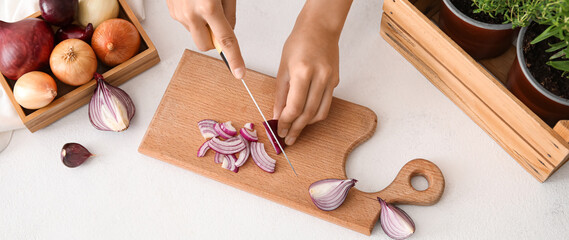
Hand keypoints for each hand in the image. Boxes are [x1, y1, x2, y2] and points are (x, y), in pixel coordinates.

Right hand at [166, 0, 244, 77]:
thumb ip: (229, 13)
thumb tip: (229, 30)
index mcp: (208, 6)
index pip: (225, 41)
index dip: (234, 58)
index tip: (239, 72)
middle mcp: (191, 13)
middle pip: (205, 46)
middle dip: (214, 42)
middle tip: (219, 24)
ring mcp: (178, 13)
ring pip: (195, 34)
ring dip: (203, 27)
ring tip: (204, 3)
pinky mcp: (171, 10)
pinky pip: (186, 23)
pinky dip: (194, 17)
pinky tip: (194, 1)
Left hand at [273, 0, 351, 145]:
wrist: (320, 29)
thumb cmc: (299, 43)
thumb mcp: (283, 68)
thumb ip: (281, 94)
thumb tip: (278, 116)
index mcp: (303, 72)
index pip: (294, 106)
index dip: (286, 122)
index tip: (279, 130)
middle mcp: (319, 77)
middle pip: (308, 113)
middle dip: (296, 129)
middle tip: (288, 139)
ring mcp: (330, 80)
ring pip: (320, 112)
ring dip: (307, 124)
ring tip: (296, 130)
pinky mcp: (335, 82)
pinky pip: (326, 104)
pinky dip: (315, 114)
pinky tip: (305, 117)